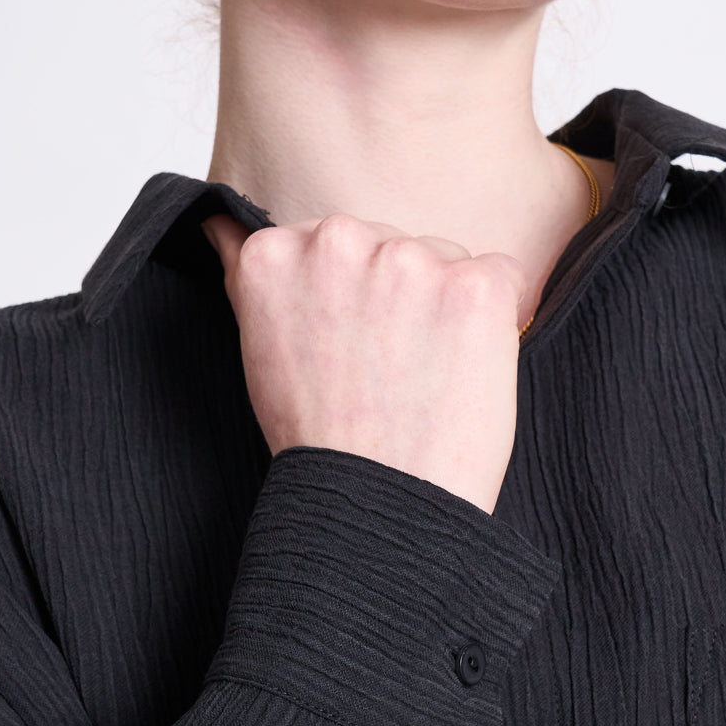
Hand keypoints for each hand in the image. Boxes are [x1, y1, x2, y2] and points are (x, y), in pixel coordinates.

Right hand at [201, 211, 527, 515]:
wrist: (377, 503)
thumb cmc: (320, 439)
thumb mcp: (259, 349)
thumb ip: (250, 277)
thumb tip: (222, 222)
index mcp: (276, 252)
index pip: (333, 243)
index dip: (352, 298)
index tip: (347, 346)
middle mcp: (338, 241)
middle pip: (391, 243)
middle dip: (398, 296)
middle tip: (386, 371)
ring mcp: (409, 260)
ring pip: (445, 257)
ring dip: (445, 306)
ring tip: (423, 378)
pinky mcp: (474, 285)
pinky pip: (503, 277)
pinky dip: (496, 321)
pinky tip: (464, 370)